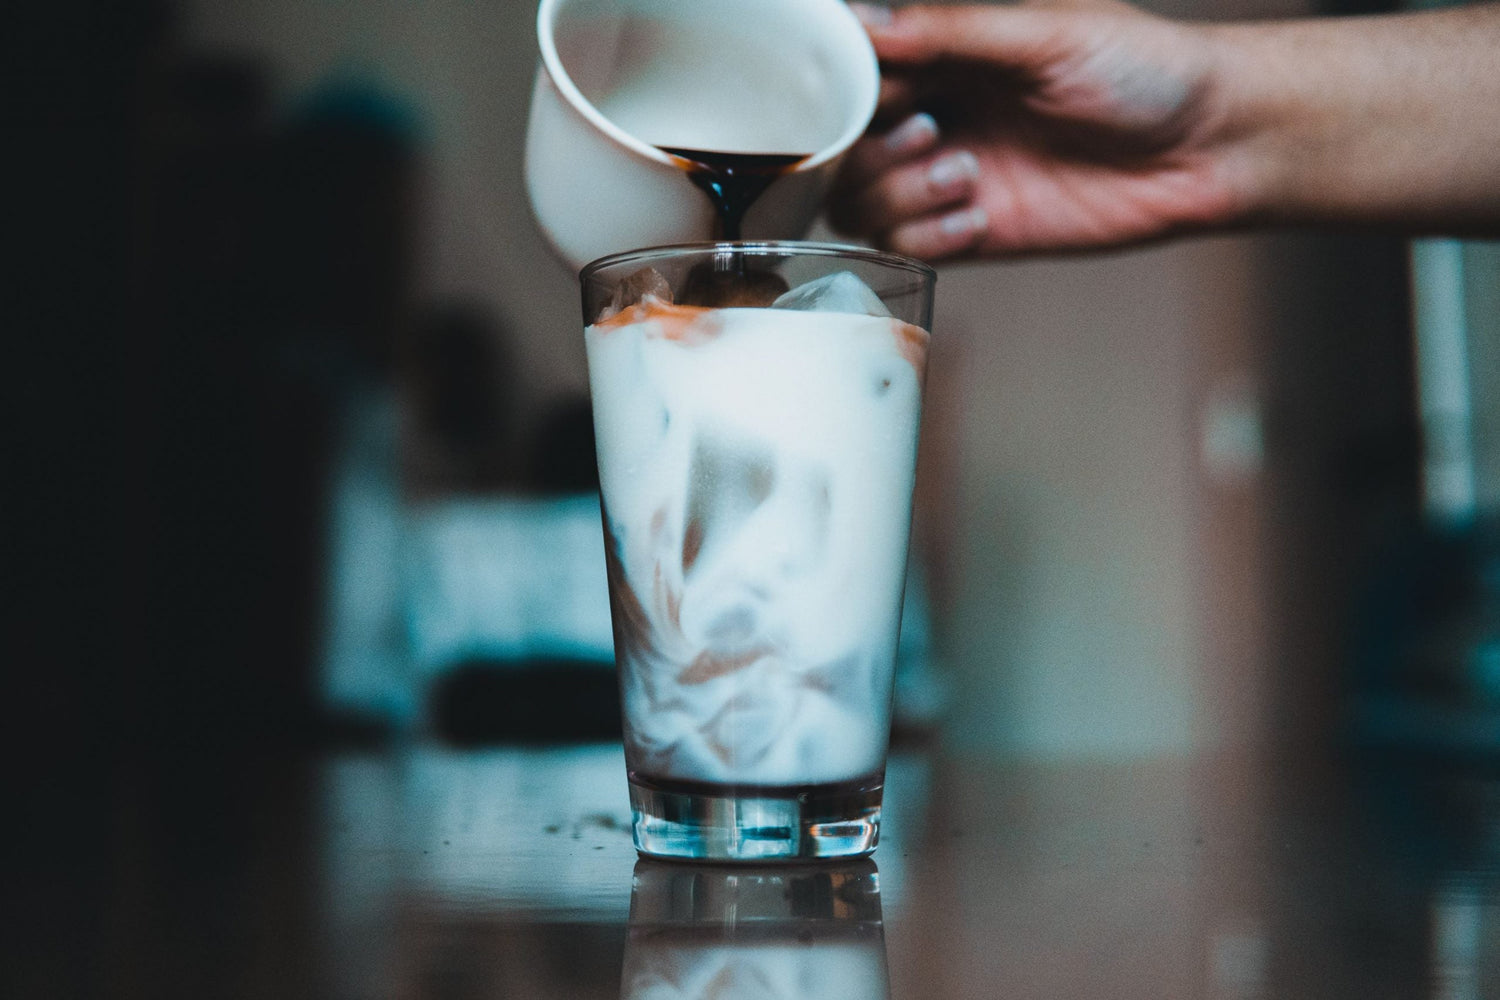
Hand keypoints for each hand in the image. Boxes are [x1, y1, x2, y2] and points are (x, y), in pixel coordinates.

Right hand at [827, 1, 1246, 259]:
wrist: (1210, 147)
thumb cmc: (1146, 70)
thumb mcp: (1045, 34)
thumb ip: (952, 29)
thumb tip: (868, 23)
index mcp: (951, 50)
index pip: (859, 69)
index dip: (848, 87)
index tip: (875, 94)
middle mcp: (941, 111)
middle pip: (844, 144)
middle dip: (870, 148)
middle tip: (926, 134)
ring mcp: (952, 174)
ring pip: (863, 201)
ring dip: (899, 194)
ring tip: (967, 176)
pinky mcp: (975, 232)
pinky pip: (906, 246)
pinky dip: (927, 237)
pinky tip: (978, 217)